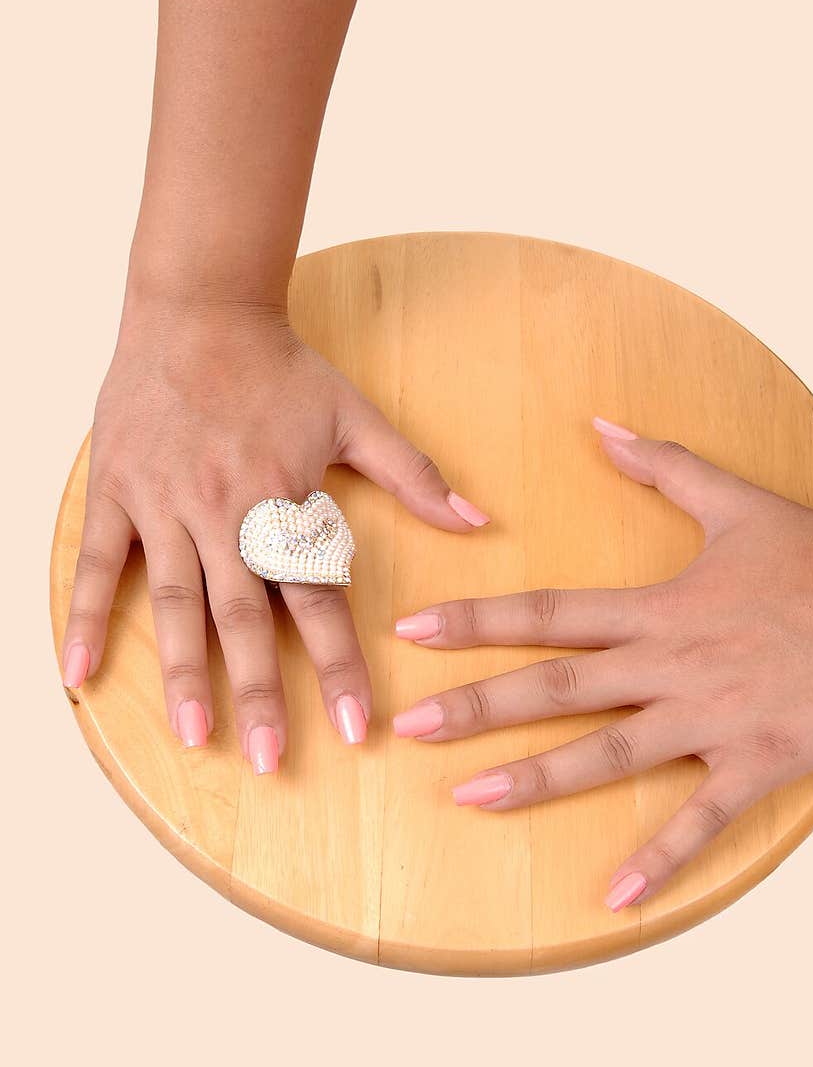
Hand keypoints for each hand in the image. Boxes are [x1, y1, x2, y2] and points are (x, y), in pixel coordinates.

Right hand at [61, 299, 488, 770]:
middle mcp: (224, 514)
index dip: (340, 667)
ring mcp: (163, 507)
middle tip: (268, 759)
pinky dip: (83, 619)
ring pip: (175, 604)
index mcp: (284, 502)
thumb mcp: (356, 417)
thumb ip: (415, 477)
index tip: (357, 729)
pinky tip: (77, 674)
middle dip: (260, 693)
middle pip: (246, 618)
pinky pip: (95, 565)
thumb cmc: (279, 368)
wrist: (198, 307)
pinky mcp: (116, 494)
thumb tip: (480, 522)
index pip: (320, 601)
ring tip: (194, 737)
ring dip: (184, 674)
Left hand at [392, 417, 812, 910]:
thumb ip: (664, 466)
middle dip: (478, 706)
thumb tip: (603, 427)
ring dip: (536, 778)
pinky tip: (613, 895)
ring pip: (609, 754)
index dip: (478, 621)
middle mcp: (672, 664)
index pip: (550, 613)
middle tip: (409, 727)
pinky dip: (660, 859)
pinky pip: (701, 820)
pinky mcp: (755, 762)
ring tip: (469, 797)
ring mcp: (711, 719)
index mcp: (661, 607)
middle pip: (558, 688)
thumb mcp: (738, 502)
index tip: (414, 631)